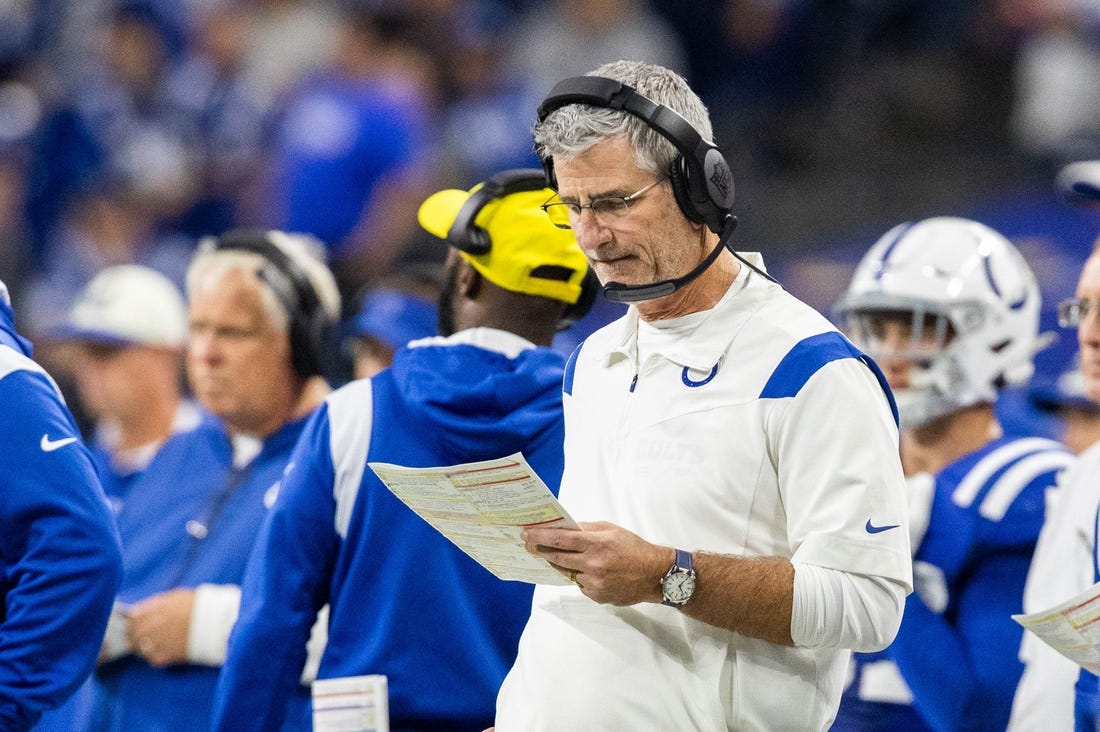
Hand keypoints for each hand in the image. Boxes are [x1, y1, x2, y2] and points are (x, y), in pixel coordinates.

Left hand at [126, 588, 195, 666]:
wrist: (218, 622)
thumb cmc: (199, 606)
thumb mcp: (175, 597)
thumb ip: (154, 604)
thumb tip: (137, 611)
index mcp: (155, 610)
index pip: (132, 619)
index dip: (134, 622)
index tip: (137, 624)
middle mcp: (153, 626)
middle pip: (133, 635)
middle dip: (136, 636)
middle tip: (144, 636)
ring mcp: (159, 643)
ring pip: (140, 649)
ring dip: (145, 647)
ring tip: (158, 644)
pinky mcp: (166, 657)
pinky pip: (152, 659)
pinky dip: (156, 656)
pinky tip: (167, 650)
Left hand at [522, 521, 673, 605]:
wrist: (655, 575)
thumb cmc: (634, 548)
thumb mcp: (611, 530)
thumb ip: (587, 529)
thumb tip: (565, 528)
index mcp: (597, 543)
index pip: (561, 539)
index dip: (540, 537)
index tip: (526, 534)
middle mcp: (593, 564)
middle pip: (557, 558)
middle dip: (540, 551)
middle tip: (528, 545)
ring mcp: (594, 582)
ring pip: (567, 572)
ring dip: (561, 564)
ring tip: (562, 557)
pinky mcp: (597, 596)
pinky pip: (581, 585)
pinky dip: (581, 577)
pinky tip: (594, 573)